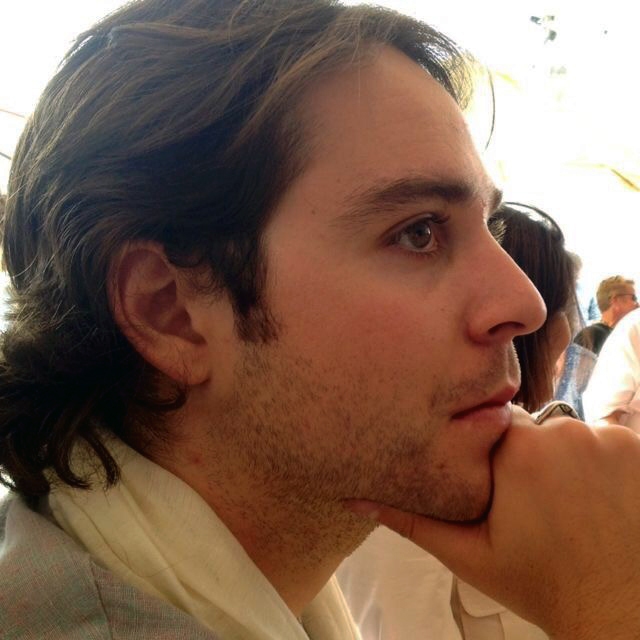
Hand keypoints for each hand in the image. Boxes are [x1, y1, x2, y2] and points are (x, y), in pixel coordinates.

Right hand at [348, 408, 639, 638]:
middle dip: (530, 459)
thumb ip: (410, 518)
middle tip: (535, 505)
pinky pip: (606, 438)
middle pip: (533, 429)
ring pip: (568, 433)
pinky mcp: (638, 446)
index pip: (494, 429)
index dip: (494, 456)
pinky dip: (602, 462)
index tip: (502, 488)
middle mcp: (563, 432)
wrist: (620, 611)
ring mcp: (607, 437)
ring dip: (566, 460)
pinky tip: (599, 500)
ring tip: (569, 505)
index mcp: (517, 451)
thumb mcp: (467, 554)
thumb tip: (353, 497)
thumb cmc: (540, 583)